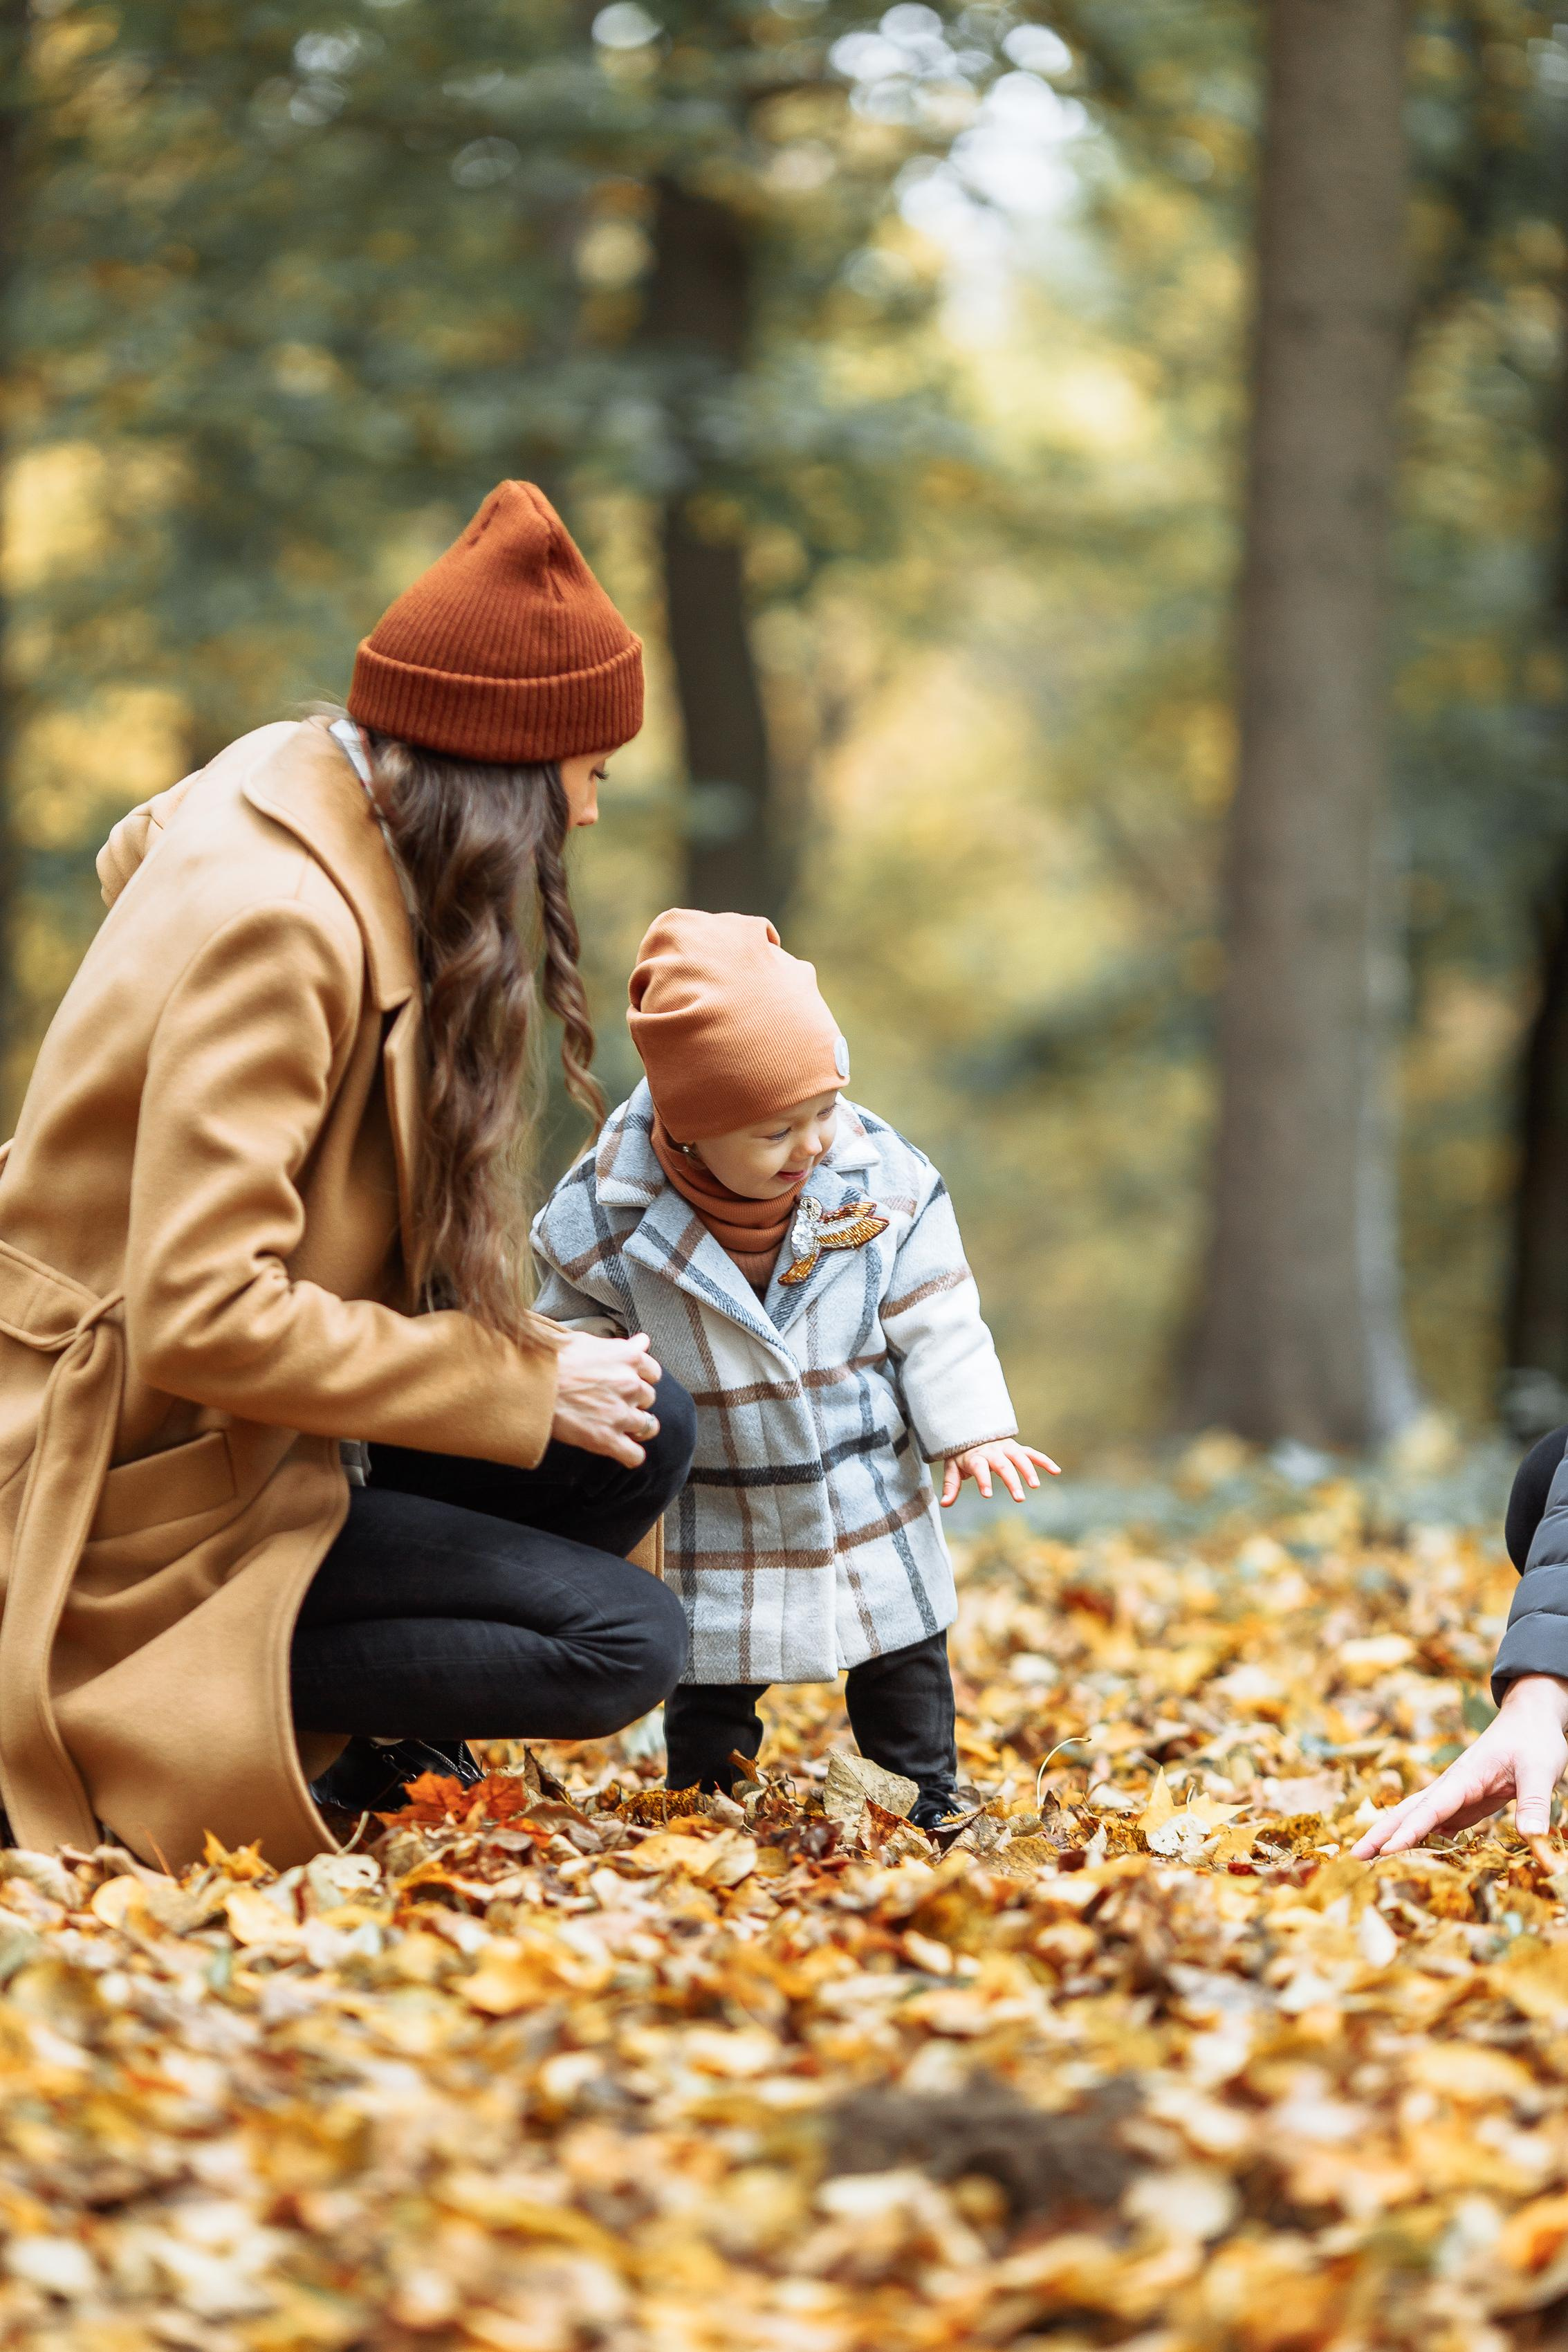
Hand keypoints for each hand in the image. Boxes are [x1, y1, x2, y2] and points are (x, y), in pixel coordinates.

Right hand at [550, 1331, 662, 1467]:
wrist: (530, 1382)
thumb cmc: (553, 1358)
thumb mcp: (588, 1341)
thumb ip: (620, 1346)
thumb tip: (643, 1341)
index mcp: (628, 1359)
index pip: (653, 1372)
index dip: (642, 1378)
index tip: (631, 1381)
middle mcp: (630, 1385)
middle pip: (649, 1399)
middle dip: (635, 1402)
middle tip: (614, 1402)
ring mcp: (621, 1414)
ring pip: (648, 1426)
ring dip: (637, 1428)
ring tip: (620, 1426)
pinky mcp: (607, 1439)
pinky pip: (634, 1455)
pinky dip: (630, 1455)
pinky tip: (621, 1450)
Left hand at [941, 1439, 1060, 1506]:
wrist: (972, 1430)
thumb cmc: (961, 1454)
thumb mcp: (952, 1467)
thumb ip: (951, 1486)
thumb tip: (944, 1504)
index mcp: (975, 1456)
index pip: (979, 1468)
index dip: (983, 1480)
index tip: (987, 1495)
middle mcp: (992, 1451)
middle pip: (1003, 1465)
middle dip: (1012, 1480)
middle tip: (1019, 1498)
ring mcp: (1007, 1448)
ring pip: (1020, 1457)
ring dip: (1029, 1470)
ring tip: (1035, 1486)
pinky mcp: (1017, 1448)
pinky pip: (1033, 1453)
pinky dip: (1044, 1461)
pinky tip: (1056, 1471)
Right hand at [1351, 1673, 1567, 1857]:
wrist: (1529, 1721)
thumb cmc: (1533, 1741)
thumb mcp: (1540, 1769)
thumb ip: (1535, 1803)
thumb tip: (1535, 1838)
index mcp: (1464, 1777)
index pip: (1431, 1807)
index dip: (1410, 1831)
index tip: (1386, 1850)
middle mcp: (1451, 1787)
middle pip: (1408, 1811)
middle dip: (1380, 1832)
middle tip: (1353, 1855)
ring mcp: (1454, 1796)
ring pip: (1416, 1817)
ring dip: (1392, 1836)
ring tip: (1368, 1859)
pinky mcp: (1463, 1804)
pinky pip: (1435, 1824)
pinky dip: (1418, 1840)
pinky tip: (1409, 1857)